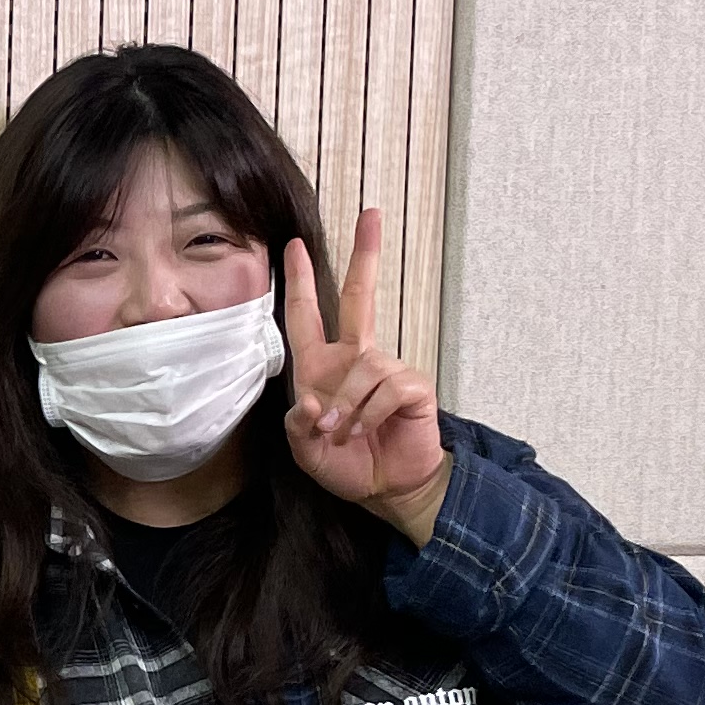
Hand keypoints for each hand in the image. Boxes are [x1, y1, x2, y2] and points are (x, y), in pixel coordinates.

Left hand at [280, 202, 449, 544]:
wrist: (388, 489)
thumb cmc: (348, 465)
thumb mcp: (307, 451)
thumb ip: (299, 427)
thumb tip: (311, 402)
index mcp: (323, 368)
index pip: (308, 317)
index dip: (302, 283)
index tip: (294, 247)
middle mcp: (356, 360)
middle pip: (361, 297)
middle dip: (365, 255)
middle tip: (371, 215)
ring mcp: (386, 370)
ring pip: (363, 367)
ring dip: (348, 406)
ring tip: (345, 433)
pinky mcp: (411, 387)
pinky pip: (385, 388)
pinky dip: (369, 414)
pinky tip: (369, 430)